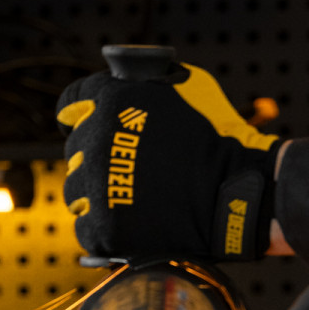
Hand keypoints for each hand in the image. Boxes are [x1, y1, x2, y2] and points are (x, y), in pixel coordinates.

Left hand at [56, 59, 279, 261]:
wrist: (237, 193)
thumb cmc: (221, 140)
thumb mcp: (189, 84)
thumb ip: (148, 81)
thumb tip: (127, 78)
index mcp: (111, 100)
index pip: (71, 103)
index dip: (78, 116)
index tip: (84, 128)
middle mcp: (97, 140)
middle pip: (75, 152)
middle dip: (96, 161)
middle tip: (124, 174)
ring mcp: (99, 186)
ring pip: (76, 193)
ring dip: (95, 197)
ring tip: (125, 204)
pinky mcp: (105, 227)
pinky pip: (86, 230)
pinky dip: (101, 231)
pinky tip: (121, 229)